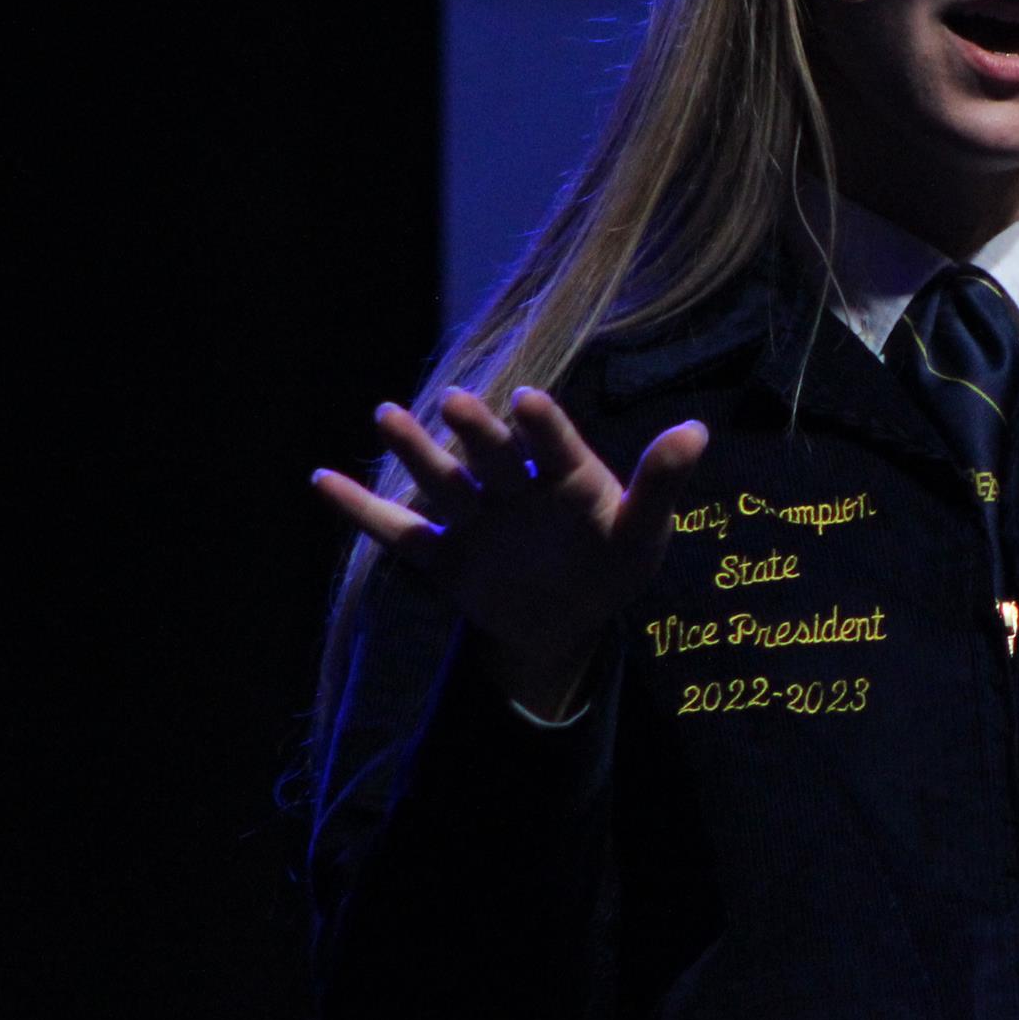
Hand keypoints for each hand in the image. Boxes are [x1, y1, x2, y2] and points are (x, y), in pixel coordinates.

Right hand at [311, 386, 708, 718]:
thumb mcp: (641, 533)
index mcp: (566, 478)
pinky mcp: (442, 553)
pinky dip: (360, 509)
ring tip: (385, 415)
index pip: (555, 447)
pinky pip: (397, 531)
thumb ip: (661, 485)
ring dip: (414, 451)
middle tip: (456, 401)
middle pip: (492, 456)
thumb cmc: (610, 565)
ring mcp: (475, 517)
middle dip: (475, 431)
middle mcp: (515, 486)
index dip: (543, 426)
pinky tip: (320, 479)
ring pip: (441, 481)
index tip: (529, 399)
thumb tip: (698, 428)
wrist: (561, 620)